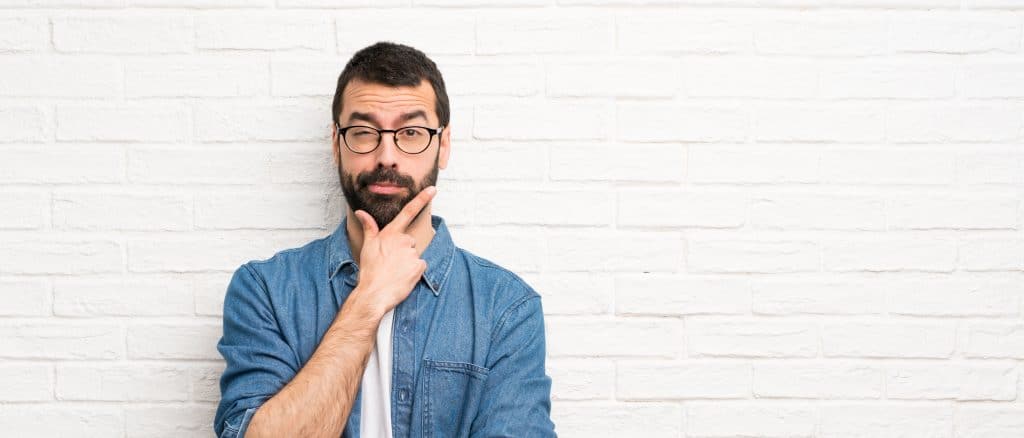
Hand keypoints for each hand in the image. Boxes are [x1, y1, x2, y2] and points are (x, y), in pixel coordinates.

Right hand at [351, 186, 436, 317]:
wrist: (374, 293)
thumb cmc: (369, 270)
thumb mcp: (367, 246)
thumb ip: (369, 227)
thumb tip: (360, 212)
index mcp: (391, 234)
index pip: (408, 212)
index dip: (422, 199)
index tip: (433, 189)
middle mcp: (403, 240)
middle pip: (409, 242)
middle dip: (402, 251)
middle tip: (390, 263)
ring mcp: (412, 253)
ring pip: (414, 255)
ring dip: (407, 262)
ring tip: (395, 271)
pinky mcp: (419, 266)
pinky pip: (420, 266)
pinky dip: (414, 272)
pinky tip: (403, 277)